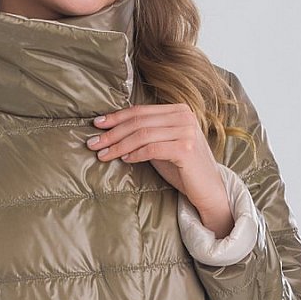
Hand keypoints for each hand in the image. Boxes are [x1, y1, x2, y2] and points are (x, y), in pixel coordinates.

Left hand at [87, 103, 234, 237]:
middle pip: (138, 122)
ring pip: (142, 135)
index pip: (140, 111)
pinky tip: (124, 160)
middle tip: (92, 143)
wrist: (207, 189)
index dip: (116, 117)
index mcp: (178, 110)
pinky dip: (135, 154)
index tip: (97, 125)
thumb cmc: (182, 168)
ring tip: (102, 154)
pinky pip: (152, 148)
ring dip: (118, 145)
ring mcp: (186, 131)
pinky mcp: (186, 148)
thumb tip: (112, 131)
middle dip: (112, 133)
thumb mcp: (162, 145)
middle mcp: (183, 116)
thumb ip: (145, 134)